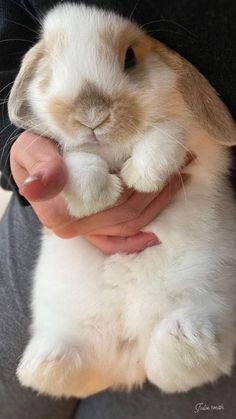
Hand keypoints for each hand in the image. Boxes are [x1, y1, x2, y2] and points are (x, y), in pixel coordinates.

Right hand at [10, 132, 191, 253]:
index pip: (114, 204)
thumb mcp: (31, 150)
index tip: (165, 162)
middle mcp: (75, 226)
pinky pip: (118, 241)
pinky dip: (139, 237)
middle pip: (128, 215)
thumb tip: (42, 184)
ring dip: (158, 203)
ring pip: (131, 225)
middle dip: (158, 190)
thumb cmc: (34, 154)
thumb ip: (39, 165)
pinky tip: (158, 228)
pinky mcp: (94, 230)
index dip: (144, 185)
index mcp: (61, 211)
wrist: (34, 163)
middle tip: (181, 162)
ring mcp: (87, 230)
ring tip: (178, 176)